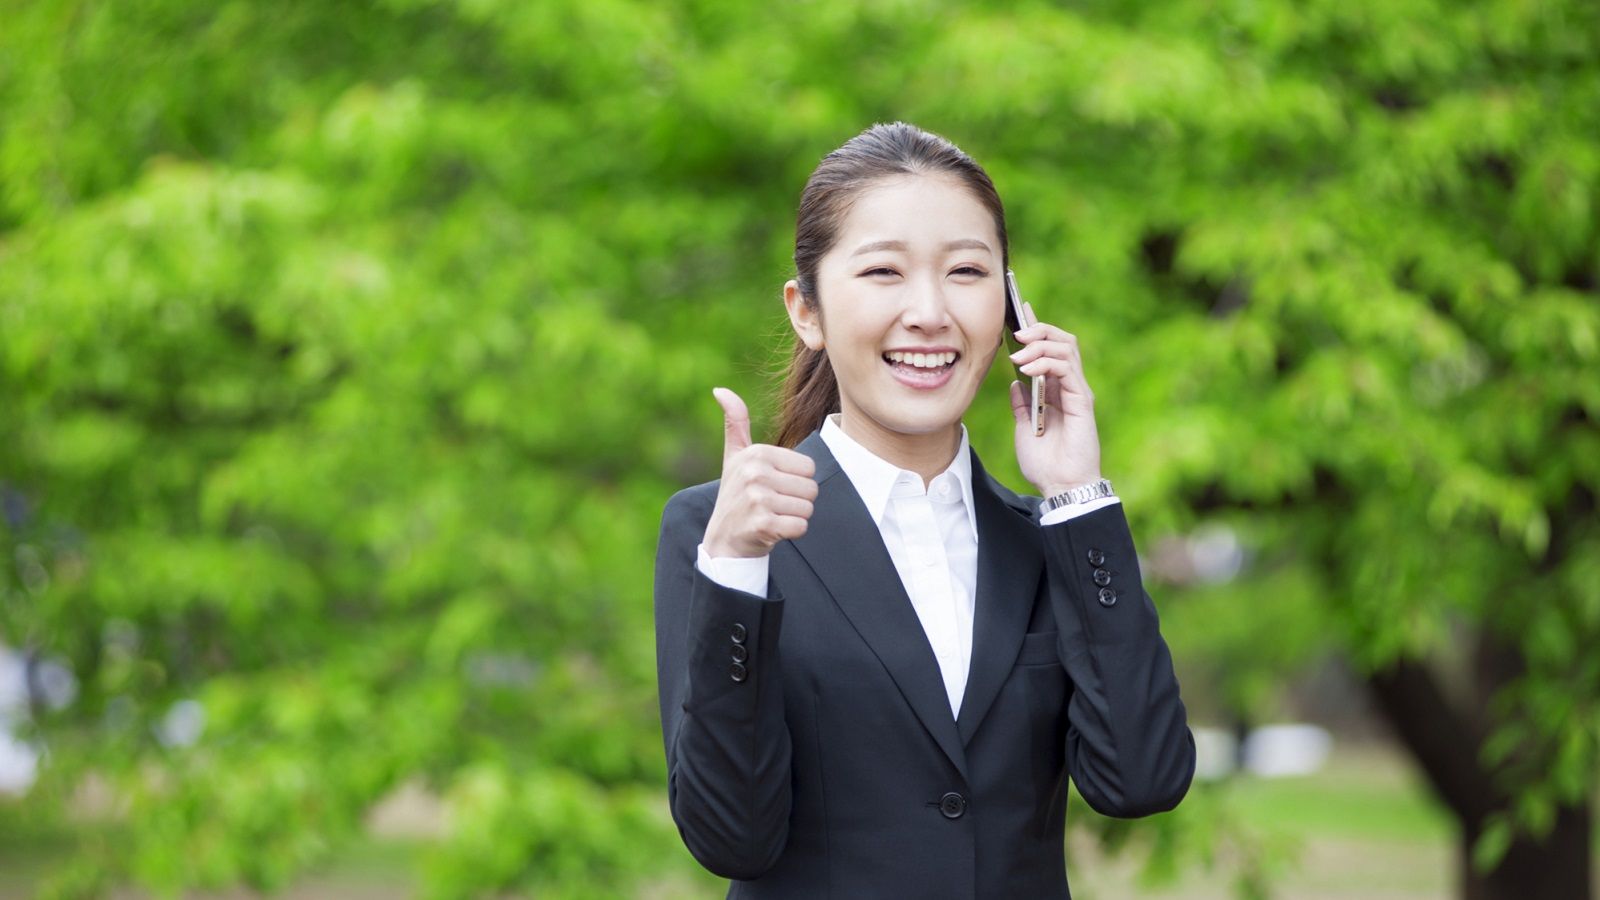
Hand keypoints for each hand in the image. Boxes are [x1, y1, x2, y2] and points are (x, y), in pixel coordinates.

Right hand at [702, 387, 818, 557]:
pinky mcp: (763, 524)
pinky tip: (772, 530)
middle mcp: (756, 473)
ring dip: (794, 517)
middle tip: (773, 505)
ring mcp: (758, 499)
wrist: (723, 540)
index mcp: (757, 453)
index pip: (809, 467)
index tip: (773, 487)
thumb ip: (735, 422)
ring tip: (771, 516)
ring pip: (808, 508)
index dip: (796, 481)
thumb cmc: (735, 495)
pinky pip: (801, 527)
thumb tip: (720, 389)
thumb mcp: (734, 456)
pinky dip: (791, 533)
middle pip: (811, 488)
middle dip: (797, 501)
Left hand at [1006, 304, 1102, 496]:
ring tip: (1018, 355)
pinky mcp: (1081, 401)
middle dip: (1038, 330)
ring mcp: (1077, 392)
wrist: (1061, 487)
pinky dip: (1046, 363)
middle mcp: (1069, 386)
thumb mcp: (1024, 428)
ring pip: (1066, 348)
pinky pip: (1067, 370)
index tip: (1019, 309)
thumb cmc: (1046, 463)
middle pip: (1061, 340)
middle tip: (1015, 334)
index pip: (1050, 349)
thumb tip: (1014, 383)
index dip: (1037, 327)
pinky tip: (1028, 370)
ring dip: (1040, 345)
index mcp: (1055, 390)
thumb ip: (1021, 404)